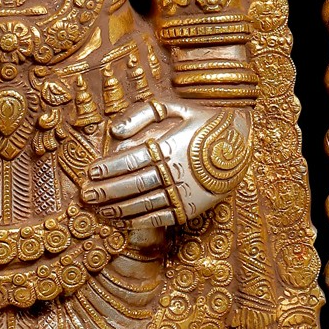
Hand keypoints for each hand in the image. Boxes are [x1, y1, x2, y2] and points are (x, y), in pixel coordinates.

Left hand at [82, 100, 252, 234]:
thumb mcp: (175, 108)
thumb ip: (143, 114)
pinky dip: (140, 221)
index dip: (109, 168)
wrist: (241, 143)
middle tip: (87, 195)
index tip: (91, 172)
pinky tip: (123, 221)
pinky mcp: (191, 208)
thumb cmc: (202, 121)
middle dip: (107, 191)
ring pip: (145, 204)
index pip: (132, 161)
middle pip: (134, 184)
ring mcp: (185, 193)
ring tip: (100, 209)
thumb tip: (114, 131)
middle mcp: (177, 172)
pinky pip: (161, 218)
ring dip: (119, 208)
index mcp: (171, 147)